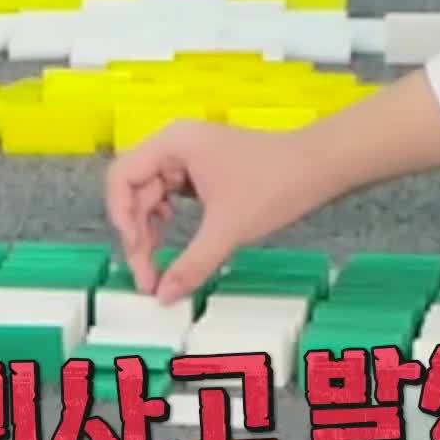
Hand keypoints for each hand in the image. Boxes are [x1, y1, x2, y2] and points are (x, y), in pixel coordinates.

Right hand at [104, 120, 322, 303]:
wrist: (320, 166)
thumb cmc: (275, 185)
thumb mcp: (228, 230)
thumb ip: (191, 265)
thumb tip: (163, 297)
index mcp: (172, 143)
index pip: (121, 177)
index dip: (120, 217)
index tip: (136, 254)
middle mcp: (174, 143)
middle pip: (133, 188)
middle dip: (136, 232)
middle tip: (147, 275)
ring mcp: (187, 154)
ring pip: (150, 194)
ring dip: (149, 229)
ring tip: (157, 264)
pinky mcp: (201, 168)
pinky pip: (169, 194)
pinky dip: (166, 220)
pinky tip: (173, 239)